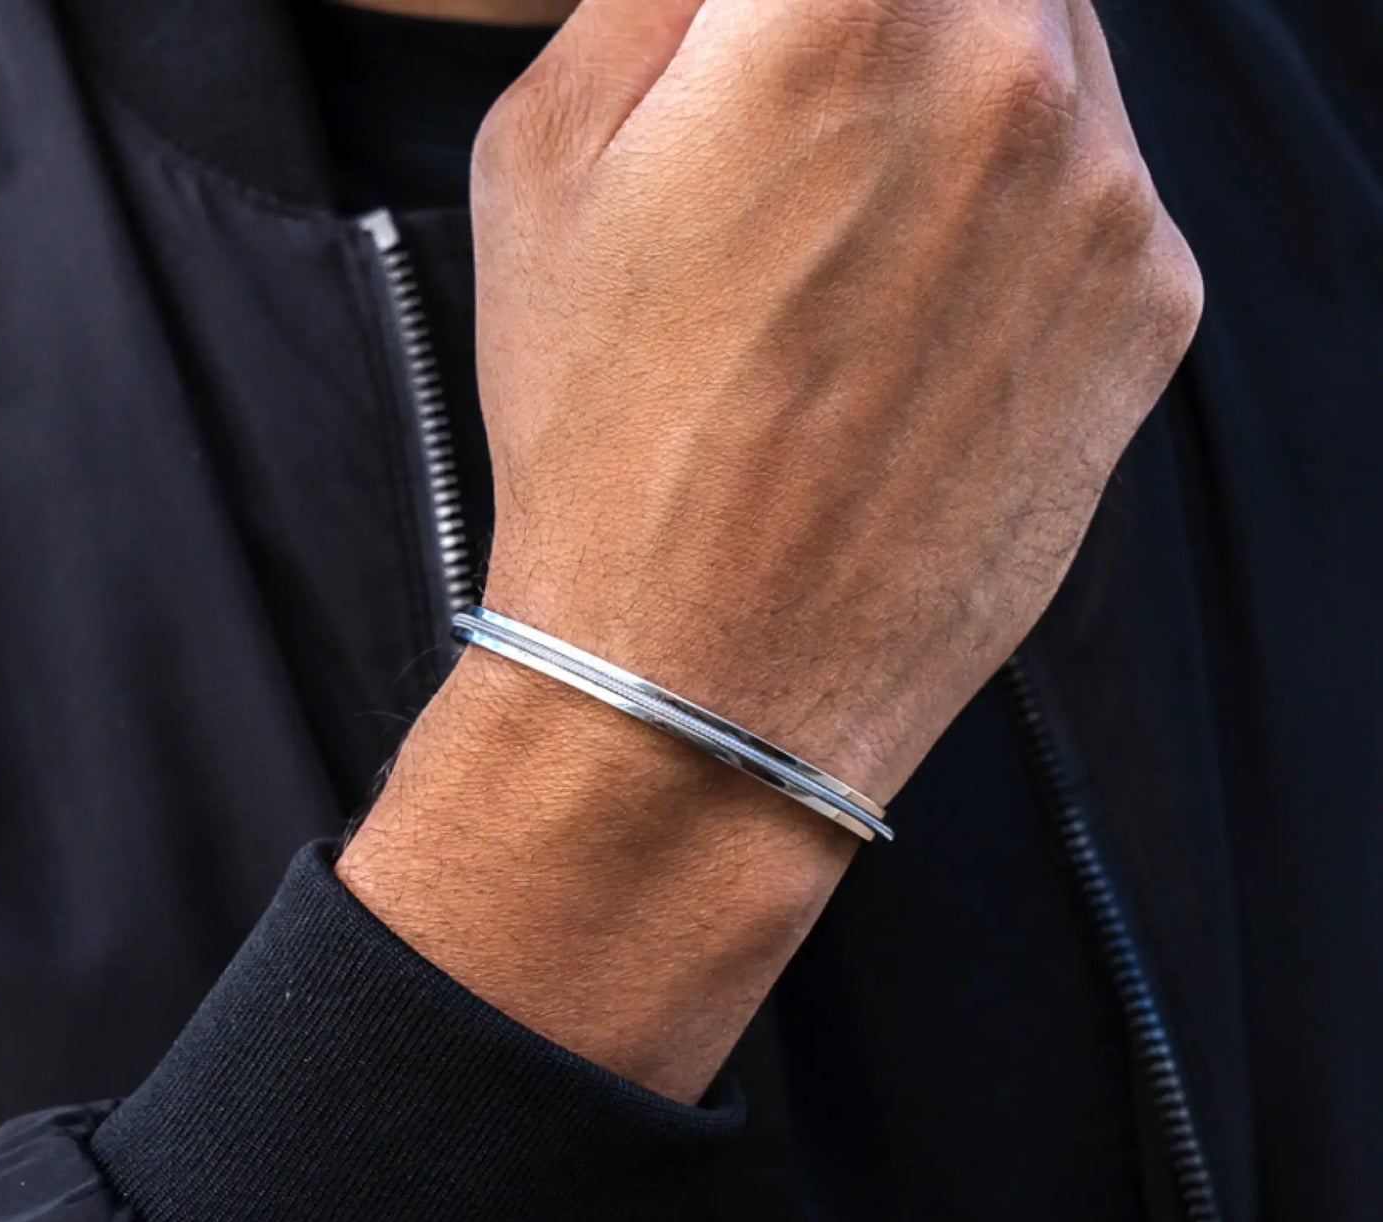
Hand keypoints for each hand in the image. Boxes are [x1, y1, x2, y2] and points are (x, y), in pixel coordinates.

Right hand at [341, 0, 1201, 1100]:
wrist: (709, 680)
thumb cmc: (613, 451)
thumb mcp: (546, 155)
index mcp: (840, 3)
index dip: (788, 12)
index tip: (768, 50)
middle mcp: (1008, 74)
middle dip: (880, 24)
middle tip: (806, 123)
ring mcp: (1103, 197)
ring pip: (1047, 54)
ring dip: (958, 99)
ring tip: (852, 242)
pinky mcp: (1147, 310)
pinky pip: (1093, 186)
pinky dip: (1018, 214)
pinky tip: (917, 322)